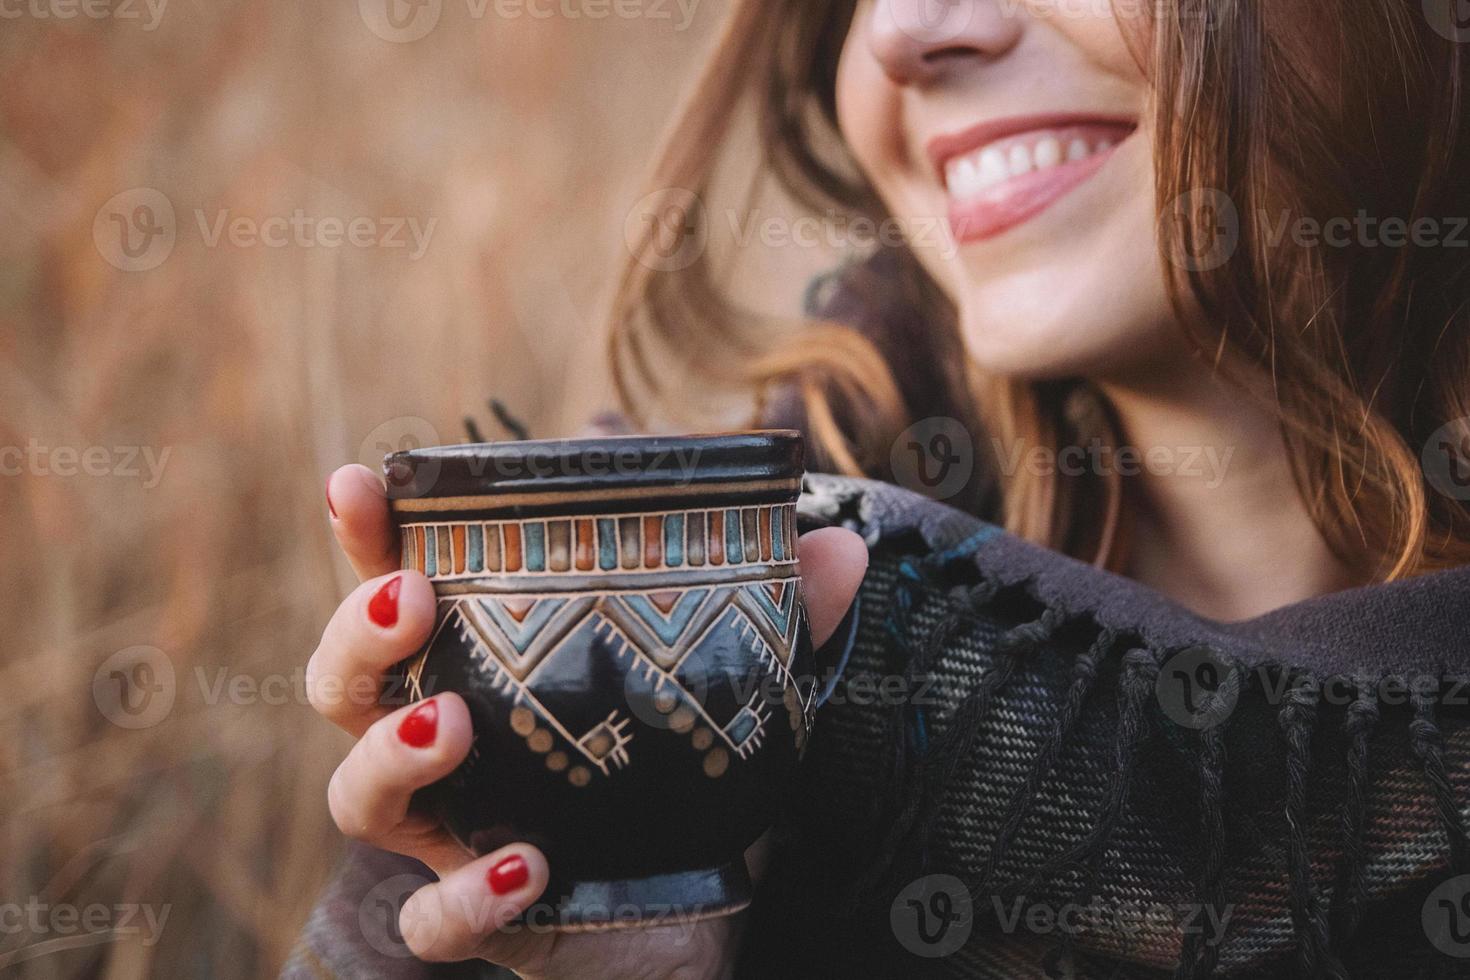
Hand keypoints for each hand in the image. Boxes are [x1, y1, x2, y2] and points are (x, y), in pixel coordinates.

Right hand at [310, 464, 867, 977]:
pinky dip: (469, 894)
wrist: (691, 918)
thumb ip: (775, 619)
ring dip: (393, 753)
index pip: (400, 589)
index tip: (359, 482)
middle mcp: (443, 745)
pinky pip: (433, 920)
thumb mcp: (727, 690)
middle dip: (359, 634)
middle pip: (346, 686)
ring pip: (357, 796)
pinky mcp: (479, 920)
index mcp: (482, 666)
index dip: (367, 536)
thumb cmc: (678, 780)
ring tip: (457, 722)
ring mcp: (449, 834)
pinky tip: (531, 862)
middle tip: (411, 599)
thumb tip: (842, 546)